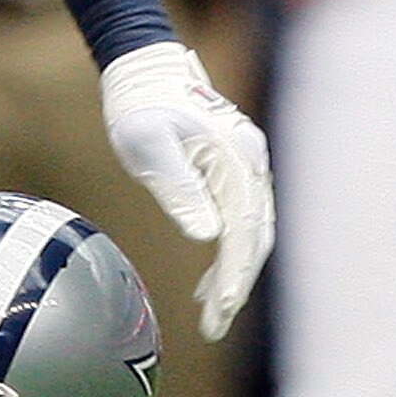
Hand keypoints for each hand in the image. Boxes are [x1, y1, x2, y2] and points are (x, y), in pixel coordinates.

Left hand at [100, 41, 273, 340]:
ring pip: (251, 232)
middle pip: (255, 235)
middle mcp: (251, 164)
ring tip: (212, 313)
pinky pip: (241, 220)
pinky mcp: (235, 172)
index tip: (223, 308)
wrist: (143, 71)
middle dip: (237, 284)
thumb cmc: (140, 106)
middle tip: (215, 325)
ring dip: (234, 273)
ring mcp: (247, 167)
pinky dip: (230, 253)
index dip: (236, 272)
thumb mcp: (148, 145)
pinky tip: (211, 281)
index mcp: (235, 158)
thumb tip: (208, 235)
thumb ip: (178, 188)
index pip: (243, 228)